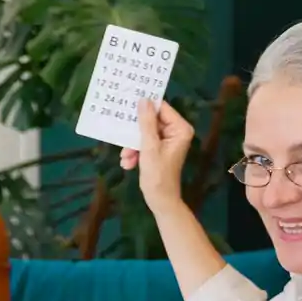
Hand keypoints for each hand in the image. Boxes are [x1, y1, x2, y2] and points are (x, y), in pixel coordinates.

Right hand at [119, 99, 193, 213]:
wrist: (159, 200)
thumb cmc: (158, 174)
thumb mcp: (149, 147)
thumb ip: (146, 122)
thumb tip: (143, 100)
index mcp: (180, 129)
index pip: (162, 109)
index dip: (145, 107)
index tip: (128, 102)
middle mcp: (175, 132)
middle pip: (150, 121)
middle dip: (135, 133)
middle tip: (122, 135)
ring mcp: (166, 141)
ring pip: (144, 133)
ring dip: (132, 146)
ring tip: (125, 157)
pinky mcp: (158, 149)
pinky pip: (143, 143)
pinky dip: (134, 152)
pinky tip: (128, 163)